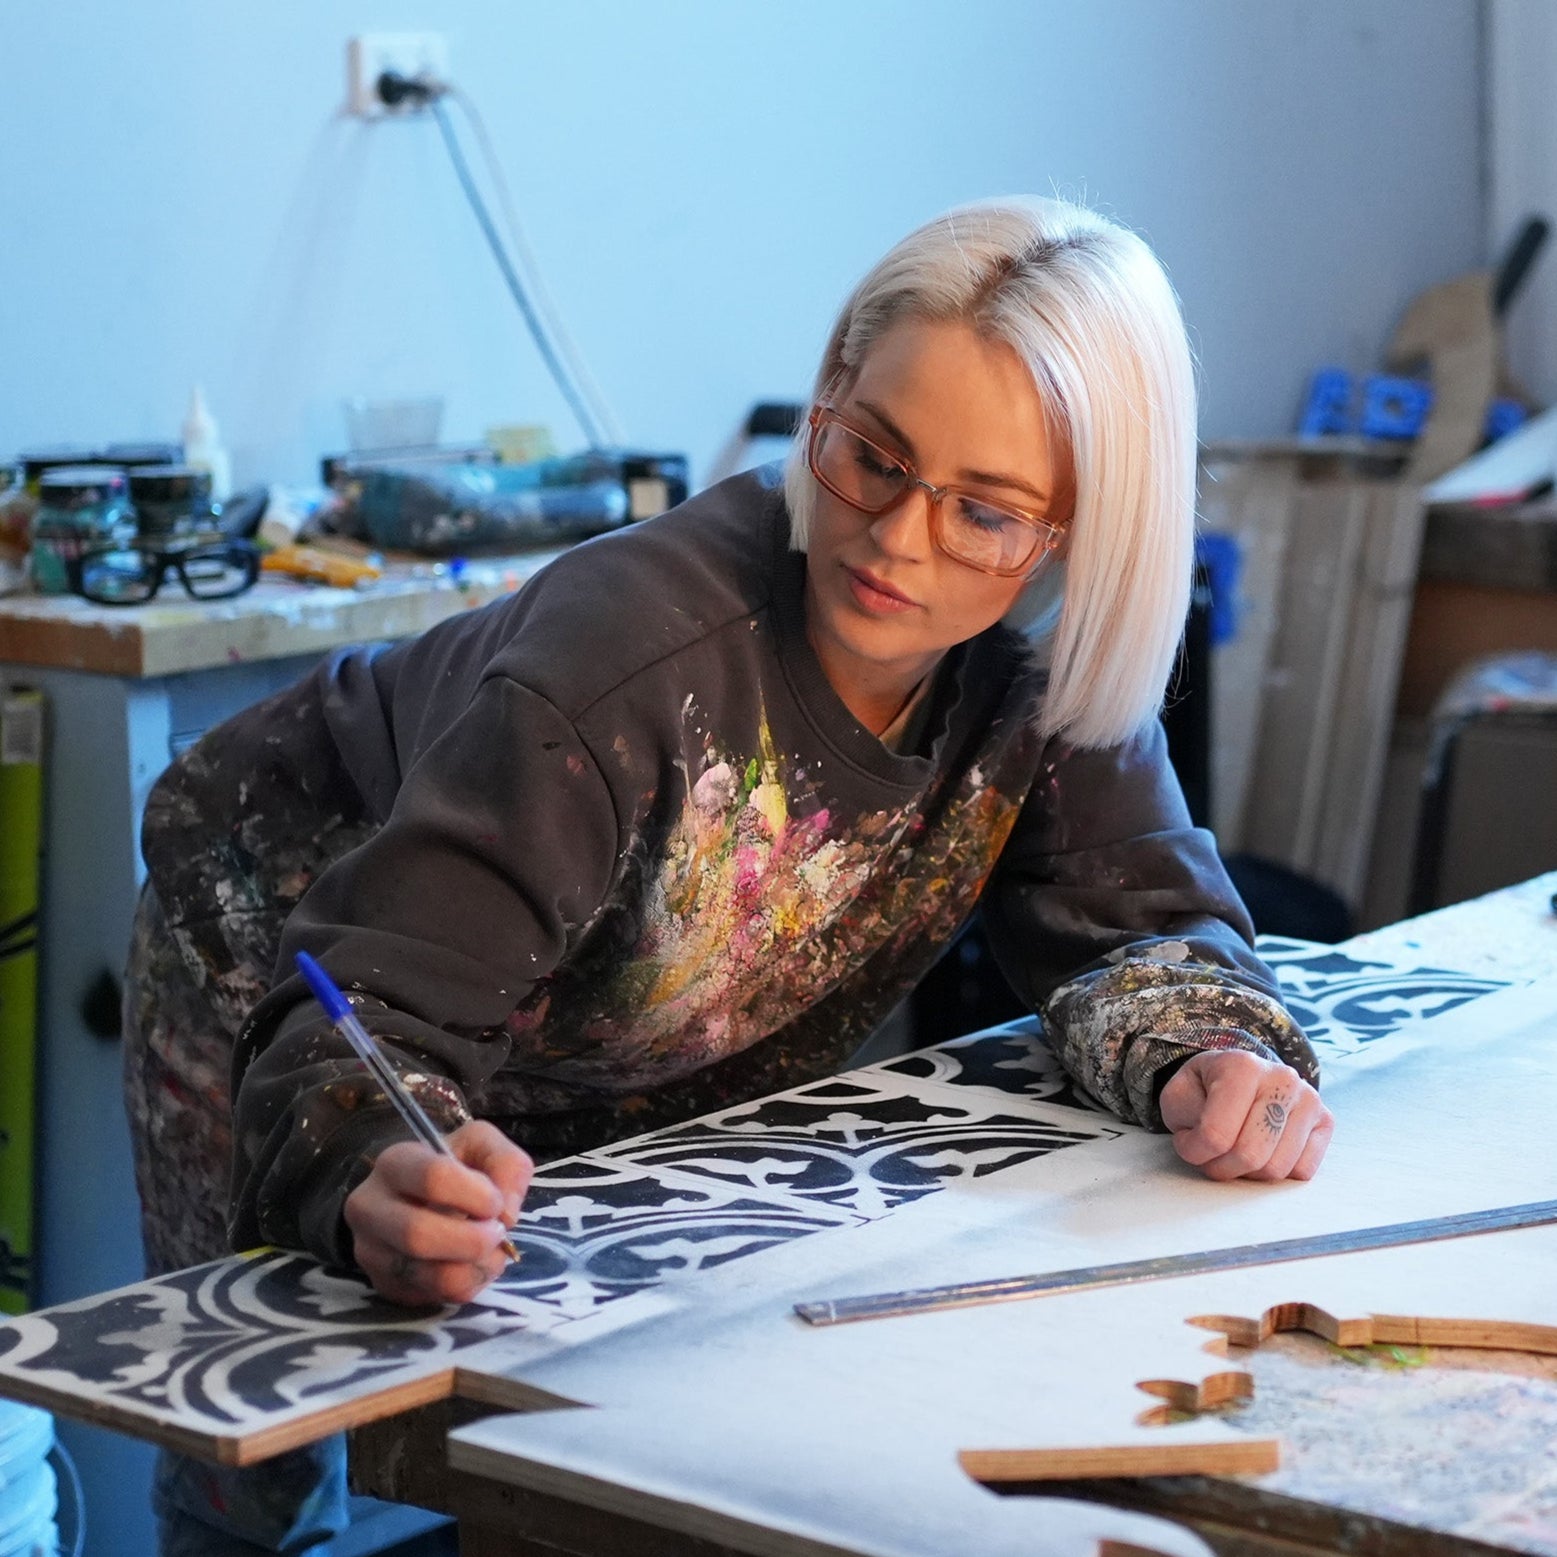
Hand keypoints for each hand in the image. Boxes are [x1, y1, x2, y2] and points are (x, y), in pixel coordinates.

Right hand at [345, 1120, 533, 1305]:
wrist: (419, 1196)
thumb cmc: (455, 1166)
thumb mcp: (484, 1145)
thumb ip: (507, 1166)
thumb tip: (506, 1215)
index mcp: (395, 1162)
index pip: (433, 1178)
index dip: (476, 1195)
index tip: (495, 1202)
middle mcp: (370, 1207)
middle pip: (420, 1234)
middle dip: (473, 1240)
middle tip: (498, 1235)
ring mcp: (371, 1251)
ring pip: (428, 1274)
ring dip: (476, 1267)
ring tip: (493, 1252)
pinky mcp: (385, 1284)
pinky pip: (433, 1296)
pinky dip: (466, 1285)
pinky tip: (473, 1265)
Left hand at [1159, 1050, 1333, 1182]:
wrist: (1239, 1077)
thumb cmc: (1205, 1089)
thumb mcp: (1178, 1096)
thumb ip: (1186, 1118)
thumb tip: (1213, 1143)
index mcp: (1242, 1066)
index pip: (1216, 1135)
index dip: (1194, 1151)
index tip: (1188, 1144)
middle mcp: (1282, 1079)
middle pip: (1249, 1156)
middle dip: (1221, 1168)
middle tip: (1210, 1156)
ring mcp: (1309, 1099)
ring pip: (1276, 1169)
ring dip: (1247, 1173)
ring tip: (1233, 1151)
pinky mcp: (1325, 1121)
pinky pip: (1301, 1171)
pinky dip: (1276, 1172)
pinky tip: (1262, 1150)